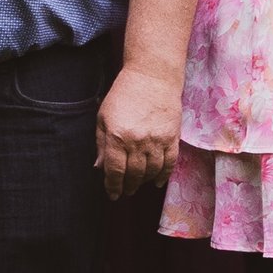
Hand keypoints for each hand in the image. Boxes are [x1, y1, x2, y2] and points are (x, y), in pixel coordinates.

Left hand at [96, 59, 182, 197]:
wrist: (151, 78)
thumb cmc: (123, 96)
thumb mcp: (103, 117)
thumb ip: (101, 144)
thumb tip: (99, 168)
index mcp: (117, 136)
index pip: (115, 170)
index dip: (113, 186)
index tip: (112, 194)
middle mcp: (137, 142)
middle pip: (133, 174)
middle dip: (128, 186)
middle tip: (125, 192)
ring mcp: (157, 141)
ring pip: (151, 171)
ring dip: (143, 182)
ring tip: (138, 186)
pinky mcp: (172, 138)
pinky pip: (169, 164)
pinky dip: (164, 175)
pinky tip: (157, 182)